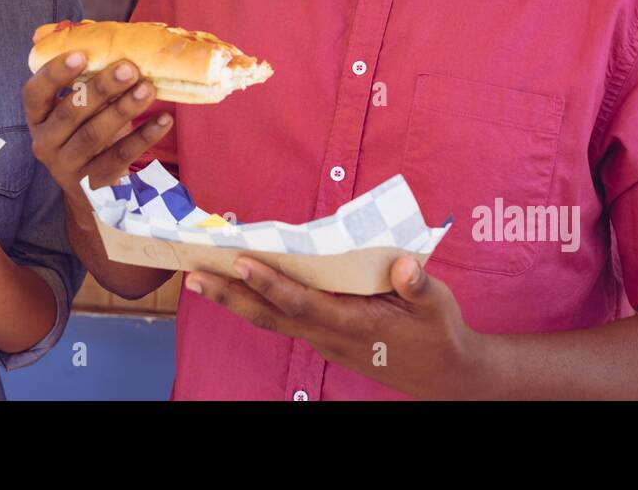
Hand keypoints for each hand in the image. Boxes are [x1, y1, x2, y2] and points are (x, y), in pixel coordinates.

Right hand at [24, 53, 173, 193]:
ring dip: (123, 109)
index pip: (34, 94)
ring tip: (148, 89)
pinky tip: (164, 119)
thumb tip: (89, 34)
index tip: (81, 55)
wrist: (88, 186)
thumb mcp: (75, 106)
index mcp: (37, 118)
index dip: (54, 74)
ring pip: (94, 135)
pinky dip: (144, 137)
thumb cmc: (84, 130)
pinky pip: (120, 157)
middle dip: (101, 88)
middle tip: (129, 68)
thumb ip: (80, 77)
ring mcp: (67, 165)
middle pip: (70, 113)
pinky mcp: (93, 182)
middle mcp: (45, 142)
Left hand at [184, 255, 493, 398]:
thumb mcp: (438, 306)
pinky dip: (259, 303)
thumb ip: (418, 286)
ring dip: (236, 299)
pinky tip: (243, 285)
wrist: (445, 376)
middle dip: (230, 295)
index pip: (302, 302)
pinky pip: (285, 319)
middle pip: (270, 315)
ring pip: (272, 319)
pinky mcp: (326, 338)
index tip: (242, 261)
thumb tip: (404, 267)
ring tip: (202, 278)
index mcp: (354, 325)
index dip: (270, 283)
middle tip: (193, 274)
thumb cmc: (439, 334)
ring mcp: (325, 340)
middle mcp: (330, 336)